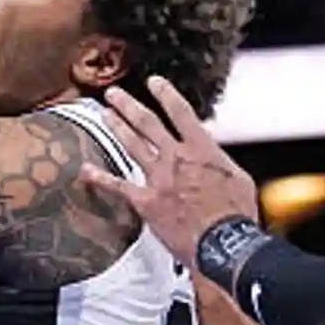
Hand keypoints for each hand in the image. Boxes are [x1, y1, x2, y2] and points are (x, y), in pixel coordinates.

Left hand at [81, 76, 259, 264]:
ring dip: (117, 127)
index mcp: (202, 150)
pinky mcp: (146, 201)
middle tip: (114, 94)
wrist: (223, 242)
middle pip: (147, 123)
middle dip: (129, 105)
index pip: (181, 113)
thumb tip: (212, 159)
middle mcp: (176, 158)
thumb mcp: (238, 179)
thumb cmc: (236, 215)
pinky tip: (86, 171)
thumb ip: (219, 163)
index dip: (166, 94)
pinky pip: (118, 187)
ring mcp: (159, 178)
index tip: (154, 82)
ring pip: (132, 145)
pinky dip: (100, 178)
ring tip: (105, 114)